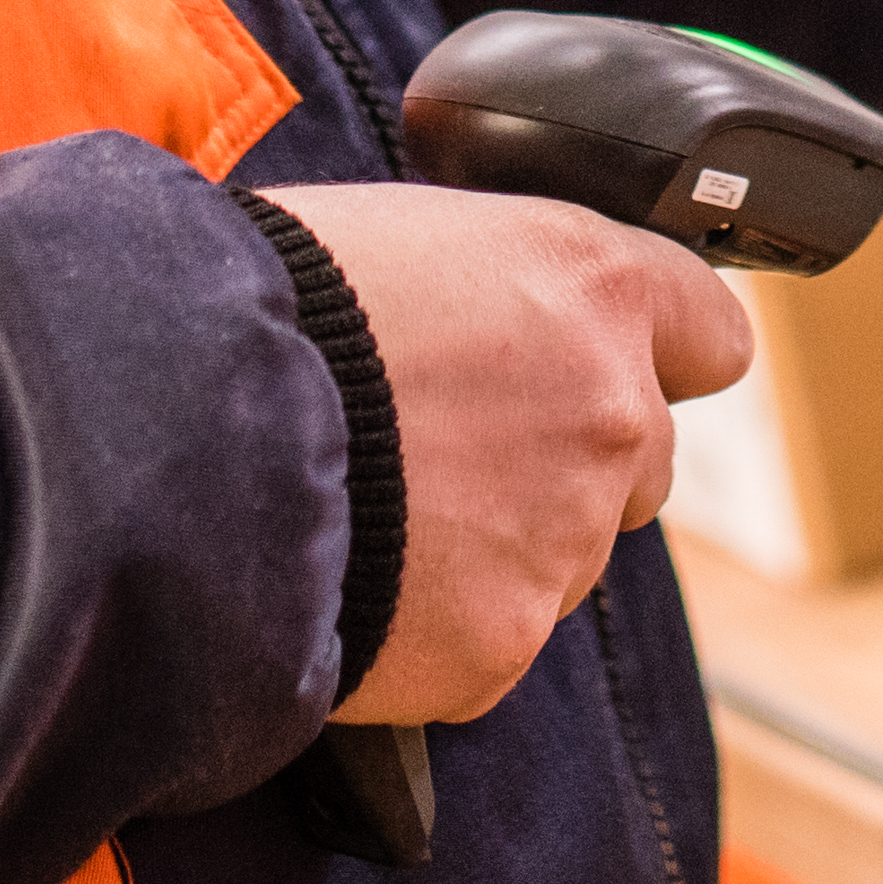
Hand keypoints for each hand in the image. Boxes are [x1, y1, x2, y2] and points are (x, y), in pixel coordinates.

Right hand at [281, 180, 754, 725]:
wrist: (174, 437)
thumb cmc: (259, 304)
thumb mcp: (396, 237)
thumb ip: (490, 286)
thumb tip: (489, 317)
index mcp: (591, 284)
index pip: (709, 331)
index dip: (658, 353)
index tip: (619, 368)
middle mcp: (611, 411)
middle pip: (644, 460)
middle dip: (568, 463)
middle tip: (448, 453)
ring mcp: (565, 539)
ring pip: (566, 558)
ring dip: (499, 547)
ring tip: (377, 516)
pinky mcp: (501, 646)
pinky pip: (488, 643)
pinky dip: (435, 629)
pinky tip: (355, 583)